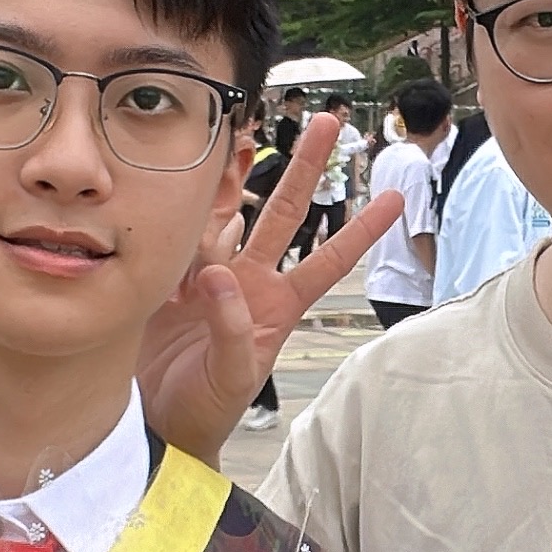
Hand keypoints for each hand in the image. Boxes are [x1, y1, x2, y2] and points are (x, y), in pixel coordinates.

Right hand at [135, 113, 402, 455]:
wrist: (155, 429)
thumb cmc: (204, 413)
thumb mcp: (232, 378)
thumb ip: (233, 328)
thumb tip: (220, 273)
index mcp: (277, 307)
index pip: (328, 259)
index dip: (361, 229)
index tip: (396, 197)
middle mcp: (248, 284)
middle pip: (285, 213)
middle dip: (307, 167)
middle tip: (328, 122)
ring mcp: (208, 279)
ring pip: (226, 215)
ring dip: (231, 181)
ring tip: (236, 140)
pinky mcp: (167, 282)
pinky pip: (177, 239)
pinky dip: (177, 218)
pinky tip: (174, 195)